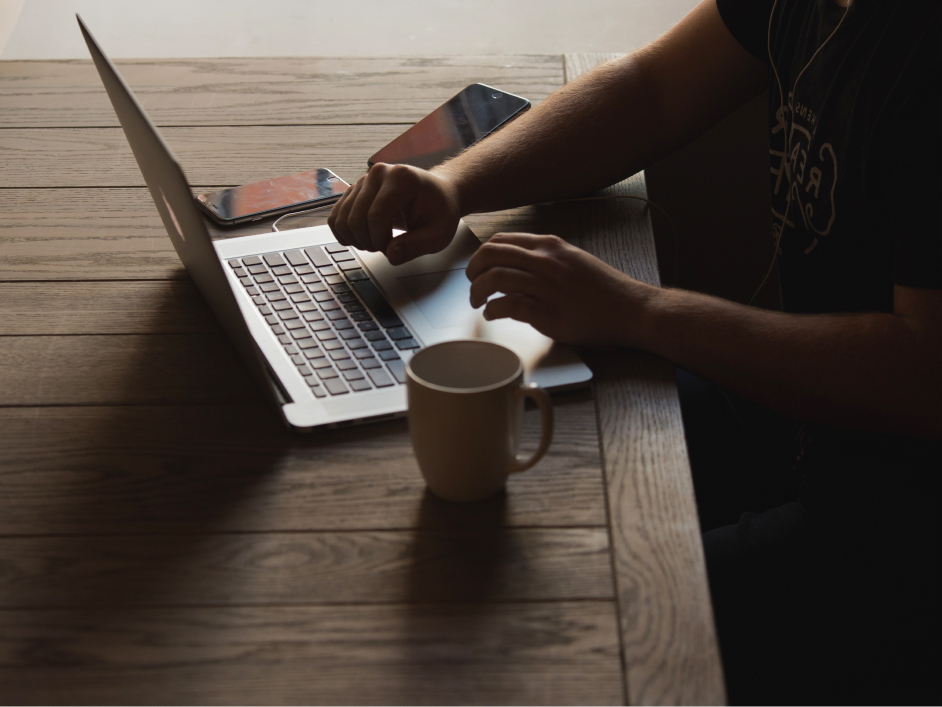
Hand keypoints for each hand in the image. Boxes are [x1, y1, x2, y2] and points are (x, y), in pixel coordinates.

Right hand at [328, 163, 461, 264]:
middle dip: (368, 242)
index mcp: (401, 178)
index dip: (381, 241)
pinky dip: (345, 233)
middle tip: (386, 248)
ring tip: (376, 242)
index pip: (376, 215)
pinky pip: (336, 216)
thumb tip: (392, 255)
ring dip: (356, 240)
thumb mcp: (438, 234)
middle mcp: (378, 173)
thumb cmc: (439, 211)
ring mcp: (363, 180)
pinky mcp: (354, 191)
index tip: (393, 250)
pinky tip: (362, 238)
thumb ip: (417, 246)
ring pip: (342, 219)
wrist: (436, 195)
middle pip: (356, 218)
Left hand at [466, 233, 650, 347]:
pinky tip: (491, 315)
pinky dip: (492, 310)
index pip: (503, 240)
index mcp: (551, 247)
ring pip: (495, 278)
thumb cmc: (603, 289)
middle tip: (471, 282)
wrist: (630, 309)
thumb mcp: (573, 260)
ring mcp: (546, 286)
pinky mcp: (547, 312)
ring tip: (477, 301)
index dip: (483, 254)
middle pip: (492, 254)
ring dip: (477, 291)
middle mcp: (546, 262)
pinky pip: (507, 306)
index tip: (478, 267)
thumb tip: (517, 264)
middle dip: (473, 269)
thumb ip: (547, 258)